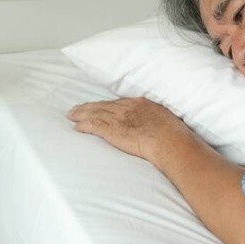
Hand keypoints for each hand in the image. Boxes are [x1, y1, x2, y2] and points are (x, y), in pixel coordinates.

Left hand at [67, 97, 192, 161]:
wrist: (169, 141)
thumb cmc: (173, 134)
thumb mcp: (166, 120)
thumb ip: (156, 120)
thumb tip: (157, 126)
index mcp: (140, 104)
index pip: (118, 103)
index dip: (106, 104)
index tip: (99, 105)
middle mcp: (127, 108)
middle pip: (103, 105)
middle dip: (89, 106)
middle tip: (77, 108)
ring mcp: (119, 118)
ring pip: (95, 113)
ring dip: (81, 114)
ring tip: (71, 115)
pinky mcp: (113, 130)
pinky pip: (94, 126)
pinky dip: (84, 125)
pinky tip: (76, 127)